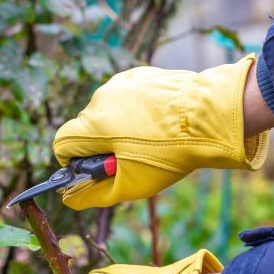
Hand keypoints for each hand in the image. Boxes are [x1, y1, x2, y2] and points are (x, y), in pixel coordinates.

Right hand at [53, 55, 269, 209]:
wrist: (210, 118)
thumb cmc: (169, 154)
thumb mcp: (130, 184)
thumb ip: (94, 194)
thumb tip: (69, 199)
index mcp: (93, 126)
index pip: (63, 144)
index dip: (74, 161)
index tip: (95, 169)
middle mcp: (101, 98)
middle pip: (87, 127)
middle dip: (101, 144)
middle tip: (131, 158)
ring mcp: (121, 83)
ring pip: (108, 110)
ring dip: (119, 125)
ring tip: (151, 138)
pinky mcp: (141, 74)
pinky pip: (127, 96)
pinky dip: (136, 109)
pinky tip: (159, 121)